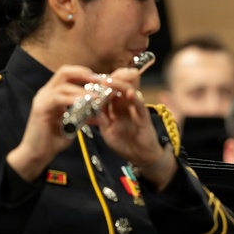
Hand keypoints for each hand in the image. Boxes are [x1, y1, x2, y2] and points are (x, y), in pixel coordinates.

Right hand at [7, 65, 104, 181]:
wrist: (36, 154)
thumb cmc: (53, 140)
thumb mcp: (73, 125)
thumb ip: (84, 116)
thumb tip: (101, 113)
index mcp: (53, 94)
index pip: (68, 75)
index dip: (84, 73)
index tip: (100, 79)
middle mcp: (46, 93)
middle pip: (64, 72)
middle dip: (83, 74)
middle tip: (99, 80)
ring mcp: (42, 100)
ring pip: (63, 85)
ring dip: (82, 89)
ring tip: (96, 96)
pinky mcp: (41, 109)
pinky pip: (58, 98)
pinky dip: (72, 99)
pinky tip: (84, 103)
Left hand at [91, 66, 175, 189]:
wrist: (141, 156)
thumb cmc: (125, 143)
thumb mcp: (108, 132)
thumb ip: (100, 120)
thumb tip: (89, 110)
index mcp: (116, 107)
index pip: (108, 91)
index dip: (99, 85)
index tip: (88, 82)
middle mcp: (126, 105)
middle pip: (119, 86)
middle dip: (108, 80)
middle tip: (96, 78)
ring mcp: (135, 109)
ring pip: (129, 91)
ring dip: (119, 85)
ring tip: (108, 81)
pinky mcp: (144, 116)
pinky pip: (140, 105)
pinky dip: (135, 98)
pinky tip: (129, 93)